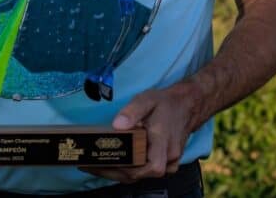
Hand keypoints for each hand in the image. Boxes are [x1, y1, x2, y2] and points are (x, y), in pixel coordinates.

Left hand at [82, 83, 197, 182]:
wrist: (186, 106)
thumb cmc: (165, 103)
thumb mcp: (147, 99)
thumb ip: (132, 112)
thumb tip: (117, 125)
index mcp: (164, 142)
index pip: (151, 167)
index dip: (126, 169)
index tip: (102, 163)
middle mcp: (169, 157)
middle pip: (140, 175)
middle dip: (113, 173)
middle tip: (89, 165)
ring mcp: (169, 163)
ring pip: (141, 176)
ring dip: (118, 174)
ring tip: (95, 166)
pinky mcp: (166, 164)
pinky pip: (145, 172)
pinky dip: (128, 171)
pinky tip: (112, 165)